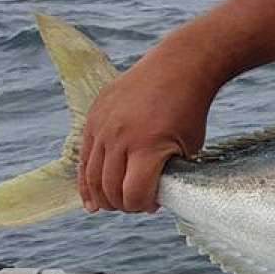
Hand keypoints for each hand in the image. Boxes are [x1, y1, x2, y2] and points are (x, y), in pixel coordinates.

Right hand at [78, 48, 216, 213]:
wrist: (179, 67)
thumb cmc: (190, 110)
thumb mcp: (190, 146)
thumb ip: (169, 173)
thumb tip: (150, 198)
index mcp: (147, 147)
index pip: (134, 193)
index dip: (143, 205)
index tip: (152, 205)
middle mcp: (119, 137)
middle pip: (110, 188)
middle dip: (123, 204)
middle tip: (135, 204)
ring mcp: (102, 126)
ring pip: (92, 176)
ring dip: (102, 197)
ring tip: (115, 204)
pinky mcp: (93, 117)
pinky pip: (84, 156)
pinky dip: (86, 181)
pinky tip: (90, 199)